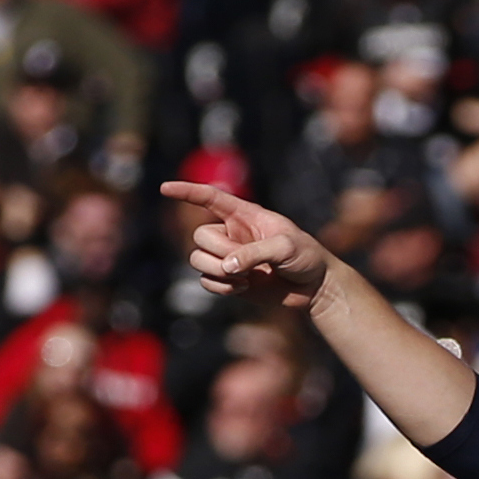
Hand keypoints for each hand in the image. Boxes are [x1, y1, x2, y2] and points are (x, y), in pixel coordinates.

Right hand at [160, 179, 330, 309]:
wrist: (313, 288)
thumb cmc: (305, 257)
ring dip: (218, 272)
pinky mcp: (229, 280)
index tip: (164, 189)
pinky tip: (243, 289)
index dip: (186, 192)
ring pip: (197, 260)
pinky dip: (220, 287)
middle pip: (201, 236)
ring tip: (246, 279)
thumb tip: (227, 267)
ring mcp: (228, 257)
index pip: (209, 198)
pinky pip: (206, 281)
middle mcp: (232, 233)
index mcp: (245, 214)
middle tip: (248, 264)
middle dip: (220, 252)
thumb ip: (255, 253)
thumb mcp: (286, 248)